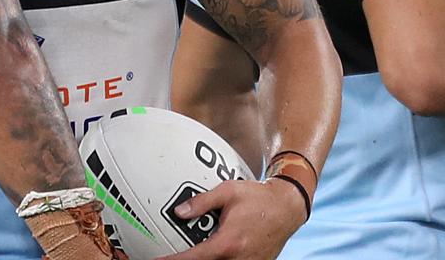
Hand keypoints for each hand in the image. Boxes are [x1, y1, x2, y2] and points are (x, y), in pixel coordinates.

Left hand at [158, 179, 305, 259]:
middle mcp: (238, 259)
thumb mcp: (227, 192)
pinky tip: (213, 249)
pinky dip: (220, 259)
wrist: (287, 207)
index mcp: (228, 243)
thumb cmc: (258, 198)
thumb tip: (179, 211)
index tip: (156, 259)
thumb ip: (201, 202)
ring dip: (204, 259)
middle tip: (172, 255)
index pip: (193, 259)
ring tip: (193, 248)